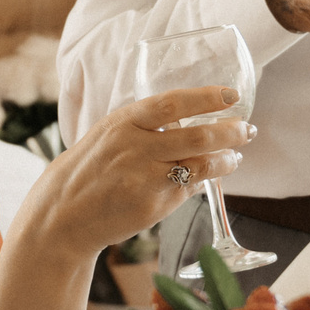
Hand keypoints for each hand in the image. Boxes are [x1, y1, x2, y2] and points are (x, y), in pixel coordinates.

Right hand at [26, 86, 252, 261]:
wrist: (62, 215)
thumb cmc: (87, 171)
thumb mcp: (108, 135)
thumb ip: (144, 127)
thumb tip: (188, 122)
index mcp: (123, 123)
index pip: (172, 103)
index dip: (207, 97)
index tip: (231, 94)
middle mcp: (136, 148)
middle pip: (197, 137)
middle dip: (230, 132)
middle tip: (247, 129)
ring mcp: (146, 179)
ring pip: (201, 166)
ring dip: (226, 160)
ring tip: (235, 157)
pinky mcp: (153, 206)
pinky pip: (188, 190)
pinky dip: (203, 181)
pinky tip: (209, 177)